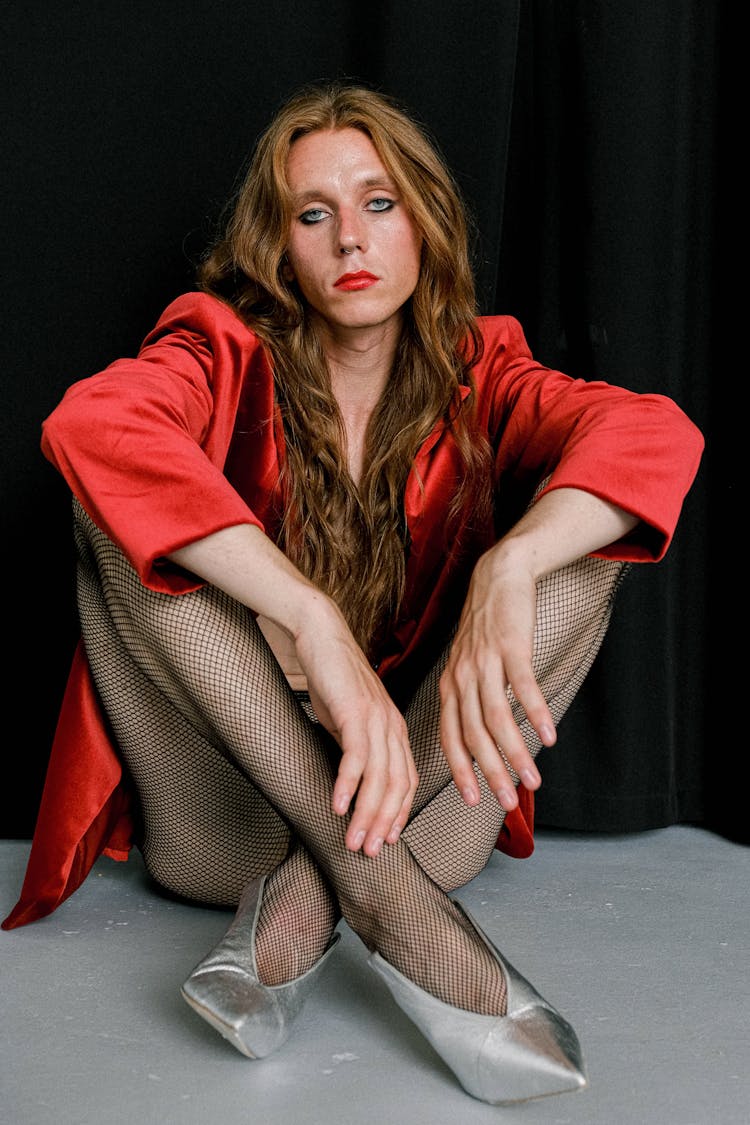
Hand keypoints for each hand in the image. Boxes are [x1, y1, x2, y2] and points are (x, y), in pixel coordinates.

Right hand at [295, 602, 418, 856]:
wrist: (322, 635)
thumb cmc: (333, 677)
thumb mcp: (348, 719)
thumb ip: (355, 747)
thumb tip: (350, 779)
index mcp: (395, 729)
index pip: (406, 780)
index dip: (398, 813)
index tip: (387, 839)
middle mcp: (392, 726)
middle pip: (396, 786)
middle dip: (383, 823)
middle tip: (369, 852)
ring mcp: (376, 719)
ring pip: (379, 777)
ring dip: (366, 814)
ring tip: (353, 840)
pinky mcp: (355, 712)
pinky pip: (355, 756)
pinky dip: (348, 785)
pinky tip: (338, 805)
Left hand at [439, 544, 554, 811]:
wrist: (497, 577)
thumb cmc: (486, 628)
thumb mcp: (468, 665)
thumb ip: (471, 700)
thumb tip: (483, 742)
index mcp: (450, 685)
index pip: (450, 737)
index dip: (461, 771)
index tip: (473, 801)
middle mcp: (462, 677)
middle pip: (474, 735)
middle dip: (491, 773)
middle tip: (507, 802)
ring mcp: (485, 662)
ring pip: (496, 717)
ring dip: (515, 752)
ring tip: (533, 779)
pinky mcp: (511, 646)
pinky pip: (522, 686)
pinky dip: (535, 713)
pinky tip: (549, 735)